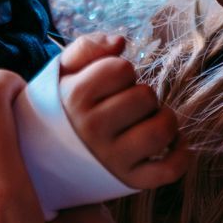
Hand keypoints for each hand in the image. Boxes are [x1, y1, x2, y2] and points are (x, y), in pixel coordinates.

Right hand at [57, 32, 187, 191]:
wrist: (41, 159)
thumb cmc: (59, 110)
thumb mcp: (61, 73)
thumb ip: (88, 48)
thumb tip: (120, 41)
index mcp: (76, 98)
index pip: (122, 69)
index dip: (121, 71)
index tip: (110, 85)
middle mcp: (94, 130)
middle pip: (146, 97)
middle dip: (142, 95)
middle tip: (127, 105)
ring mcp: (114, 159)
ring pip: (162, 131)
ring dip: (164, 120)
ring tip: (150, 120)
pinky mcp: (131, 181)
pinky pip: (170, 170)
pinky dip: (181, 155)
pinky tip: (174, 143)